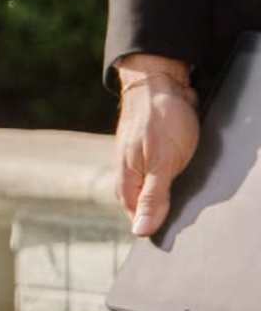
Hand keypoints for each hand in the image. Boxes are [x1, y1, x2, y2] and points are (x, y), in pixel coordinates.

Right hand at [118, 57, 202, 231]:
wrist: (160, 79)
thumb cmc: (161, 119)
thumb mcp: (163, 163)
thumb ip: (153, 197)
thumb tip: (141, 231)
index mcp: (126, 180)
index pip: (136, 217)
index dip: (155, 224)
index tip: (176, 227)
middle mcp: (127, 172)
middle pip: (142, 204)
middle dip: (160, 210)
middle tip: (183, 206)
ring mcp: (136, 159)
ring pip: (150, 187)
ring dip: (165, 192)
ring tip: (184, 187)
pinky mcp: (148, 148)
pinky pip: (157, 171)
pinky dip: (169, 175)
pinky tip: (182, 169)